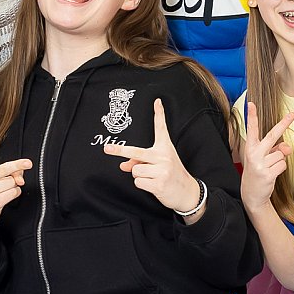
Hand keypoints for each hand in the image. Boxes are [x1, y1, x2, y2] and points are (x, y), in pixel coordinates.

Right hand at [0, 130, 32, 231]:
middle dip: (18, 166)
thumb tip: (20, 179)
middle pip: (5, 169)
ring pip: (12, 182)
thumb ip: (6, 174)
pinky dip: (14, 193)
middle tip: (28, 163)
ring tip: (2, 190)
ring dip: (13, 185)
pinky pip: (14, 192)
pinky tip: (4, 196)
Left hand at [103, 98, 200, 214]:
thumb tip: (123, 166)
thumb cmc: (171, 175)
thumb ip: (139, 162)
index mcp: (164, 148)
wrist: (187, 192)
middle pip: (136, 152)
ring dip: (139, 176)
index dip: (159, 114)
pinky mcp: (159, 184)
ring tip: (152, 177)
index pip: (161, 129)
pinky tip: (154, 185)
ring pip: (135, 171)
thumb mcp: (158, 164)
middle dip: (120, 151)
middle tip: (107, 149)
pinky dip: (142, 185)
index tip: (157, 102)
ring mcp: (162, 170)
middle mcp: (163, 157)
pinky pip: (138, 182)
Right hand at [239, 101, 292, 212]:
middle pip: (272, 135)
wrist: (252, 194)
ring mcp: (260, 164)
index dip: (251, 116)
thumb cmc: (258, 171)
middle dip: (283, 124)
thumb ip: (275, 149)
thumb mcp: (263, 158)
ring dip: (279, 161)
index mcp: (250, 148)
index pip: (251, 129)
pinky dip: (280, 169)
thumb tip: (288, 148)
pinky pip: (283, 165)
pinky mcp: (267, 174)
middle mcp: (254, 154)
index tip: (251, 104)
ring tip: (269, 168)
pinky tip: (272, 174)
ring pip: (281, 154)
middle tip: (292, 114)